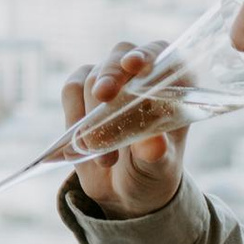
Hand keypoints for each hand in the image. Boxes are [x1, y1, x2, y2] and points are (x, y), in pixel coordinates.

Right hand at [65, 38, 188, 218]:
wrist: (125, 190)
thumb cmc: (152, 171)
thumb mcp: (159, 167)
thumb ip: (156, 154)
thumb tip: (153, 144)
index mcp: (171, 84)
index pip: (161, 53)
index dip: (147, 53)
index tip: (133, 65)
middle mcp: (139, 75)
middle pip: (120, 55)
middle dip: (110, 75)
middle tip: (104, 96)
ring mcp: (109, 81)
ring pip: (92, 76)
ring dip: (93, 115)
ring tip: (106, 157)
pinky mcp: (82, 92)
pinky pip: (71, 89)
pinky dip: (73, 114)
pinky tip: (82, 143)